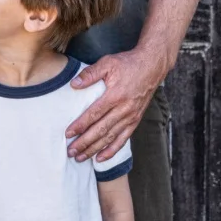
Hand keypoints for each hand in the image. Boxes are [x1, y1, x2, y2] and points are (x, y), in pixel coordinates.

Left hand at [66, 47, 162, 162]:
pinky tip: (101, 158)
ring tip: (80, 158)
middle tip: (70, 152)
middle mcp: (124, 109)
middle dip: (84, 143)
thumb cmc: (128, 64)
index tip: (68, 134)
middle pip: (101, 130)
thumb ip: (90, 74)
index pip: (94, 114)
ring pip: (110, 137)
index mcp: (115, 95)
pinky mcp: (135, 120)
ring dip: (94, 149)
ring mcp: (131, 116)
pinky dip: (111, 150)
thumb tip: (73, 84)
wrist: (152, 66)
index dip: (80, 125)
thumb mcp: (108, 63)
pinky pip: (123, 139)